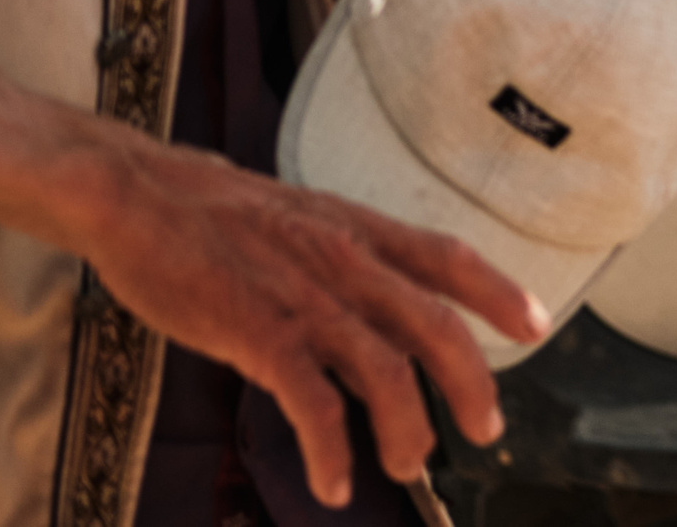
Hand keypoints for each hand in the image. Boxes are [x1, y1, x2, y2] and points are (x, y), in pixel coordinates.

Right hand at [0, 53, 552, 512]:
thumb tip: (380, 305)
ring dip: (407, 429)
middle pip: (436, 326)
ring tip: (407, 463)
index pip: (450, 257)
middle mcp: (348, 261)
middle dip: (472, 383)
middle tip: (486, 429)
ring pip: (386, 372)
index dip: (500, 292)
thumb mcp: (303, 218)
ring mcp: (307, 298)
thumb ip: (347, 259)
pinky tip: (334, 482)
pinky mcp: (259, 333)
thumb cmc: (217, 214)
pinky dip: (332, 451)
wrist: (139, 196)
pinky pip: (312, 404)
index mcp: (360, 229)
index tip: (537, 325)